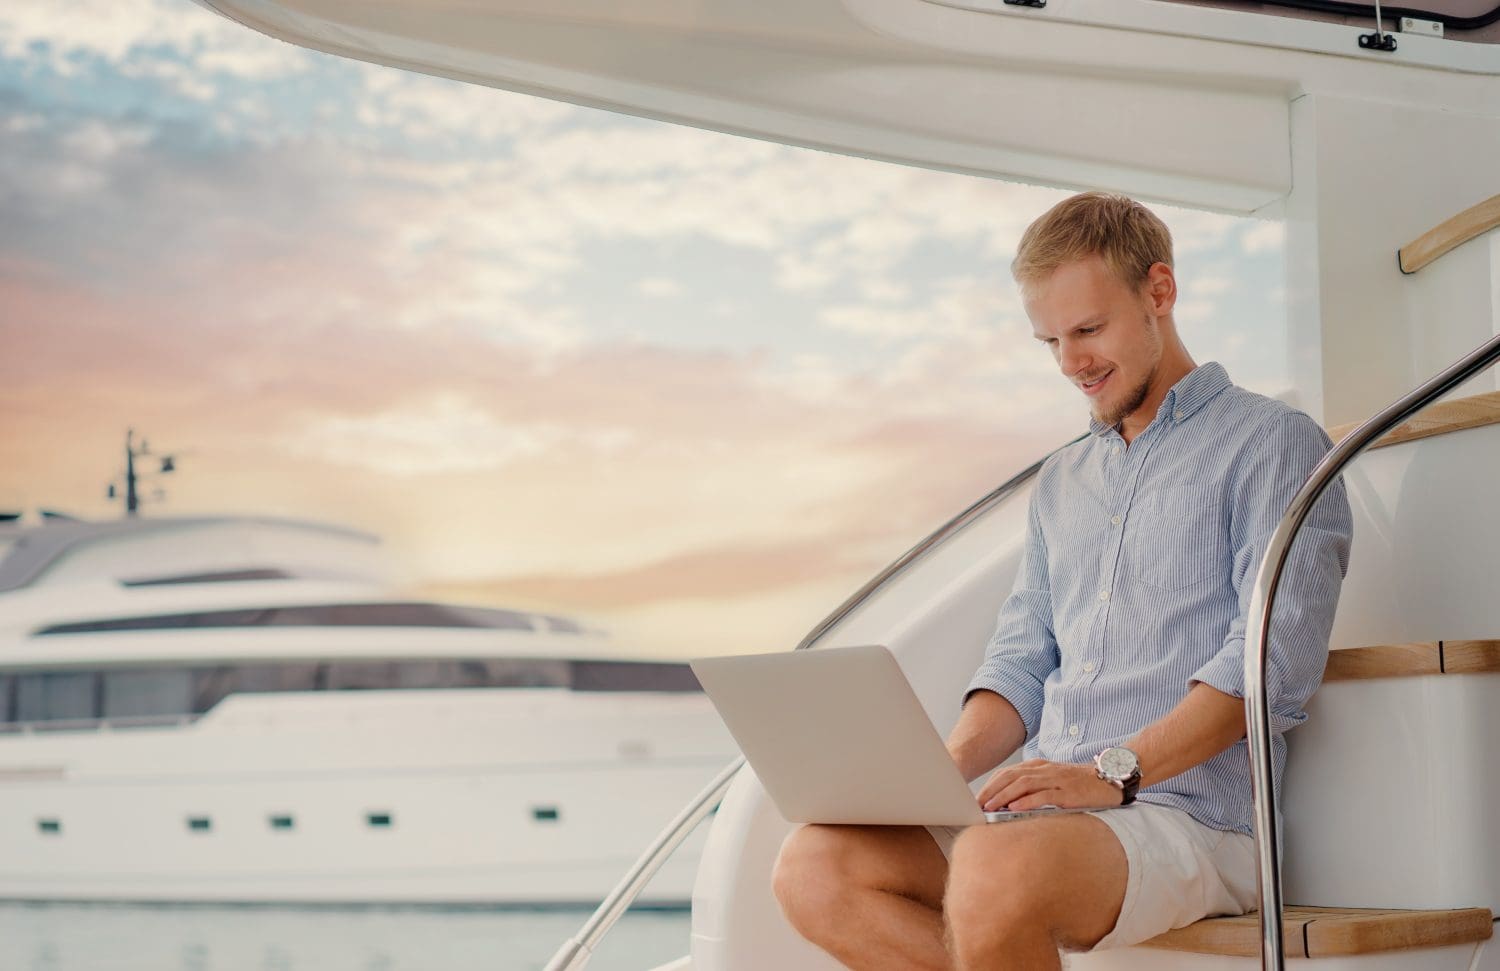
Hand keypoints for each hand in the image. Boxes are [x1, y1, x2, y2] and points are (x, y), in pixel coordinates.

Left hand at [976, 759, 1123, 811]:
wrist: (1111, 778)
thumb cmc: (1080, 784)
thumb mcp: (1053, 781)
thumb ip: (1034, 788)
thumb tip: (1010, 803)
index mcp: (1038, 766)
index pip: (1008, 773)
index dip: (990, 785)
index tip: (977, 799)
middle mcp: (1044, 770)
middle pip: (1010, 777)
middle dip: (991, 791)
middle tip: (976, 805)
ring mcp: (1056, 779)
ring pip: (1023, 785)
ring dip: (1004, 796)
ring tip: (990, 808)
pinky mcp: (1068, 792)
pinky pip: (1044, 795)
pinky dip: (1027, 802)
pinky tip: (1015, 809)